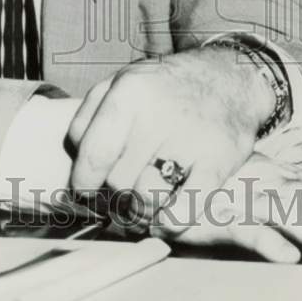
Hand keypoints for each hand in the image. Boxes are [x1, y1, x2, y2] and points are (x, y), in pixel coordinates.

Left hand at [67, 47, 275, 221]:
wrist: (226, 77)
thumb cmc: (165, 87)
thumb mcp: (120, 83)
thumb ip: (88, 117)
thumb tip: (75, 159)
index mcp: (129, 93)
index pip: (94, 155)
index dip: (84, 182)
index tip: (87, 189)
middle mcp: (158, 115)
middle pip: (117, 182)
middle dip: (115, 195)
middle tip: (122, 193)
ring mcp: (190, 139)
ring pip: (145, 200)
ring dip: (141, 211)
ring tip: (143, 200)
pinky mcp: (218, 161)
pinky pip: (184, 210)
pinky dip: (170, 223)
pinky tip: (165, 219)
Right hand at [152, 153, 301, 264]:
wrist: (161, 177)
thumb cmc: (213, 184)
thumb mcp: (257, 182)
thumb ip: (296, 191)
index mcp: (276, 175)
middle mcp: (263, 181)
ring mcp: (241, 197)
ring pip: (287, 214)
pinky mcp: (215, 215)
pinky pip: (245, 229)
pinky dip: (266, 241)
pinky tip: (287, 256)